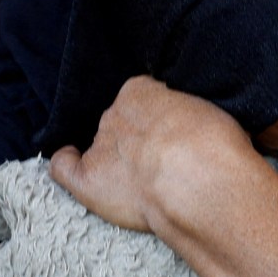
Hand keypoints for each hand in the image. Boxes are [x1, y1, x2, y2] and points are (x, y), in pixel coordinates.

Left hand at [48, 76, 258, 233]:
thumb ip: (190, 114)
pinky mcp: (87, 180)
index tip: (173, 133)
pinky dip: (65, 164)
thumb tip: (193, 127)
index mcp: (141, 91)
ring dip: (114, 158)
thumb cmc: (215, 148)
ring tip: (140, 179)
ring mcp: (99, 146)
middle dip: (137, 141)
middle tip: (165, 162)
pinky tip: (72, 164)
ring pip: (100, 146)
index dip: (156, 117)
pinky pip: (62, 168)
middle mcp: (115, 114)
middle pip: (119, 123)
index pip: (141, 97)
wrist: (199, 185)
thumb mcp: (212, 111)